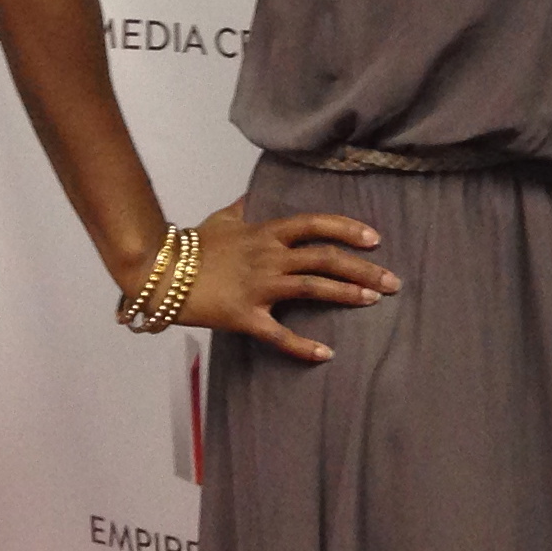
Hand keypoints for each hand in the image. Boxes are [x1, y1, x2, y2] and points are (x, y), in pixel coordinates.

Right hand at [153, 201, 400, 363]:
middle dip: (364, 269)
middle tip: (393, 282)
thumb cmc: (190, 246)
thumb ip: (246, 208)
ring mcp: (259, 286)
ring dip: (347, 294)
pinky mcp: (245, 315)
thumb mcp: (223, 219)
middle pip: (326, 258)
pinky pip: (279, 333)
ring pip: (313, 287)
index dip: (349, 229)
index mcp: (267, 232)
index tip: (376, 239)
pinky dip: (303, 346)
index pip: (317, 224)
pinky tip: (326, 355)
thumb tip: (254, 195)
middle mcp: (269, 256)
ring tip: (374, 301)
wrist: (158, 271)